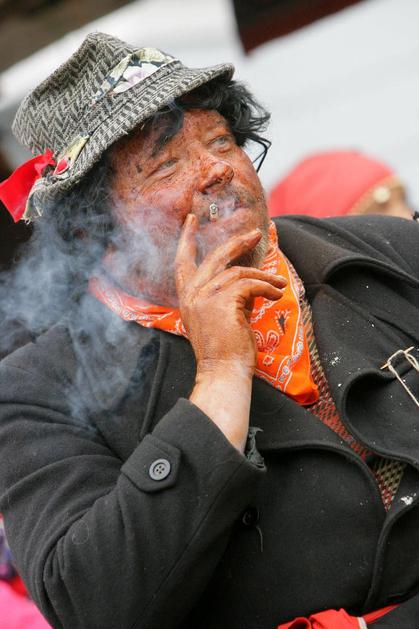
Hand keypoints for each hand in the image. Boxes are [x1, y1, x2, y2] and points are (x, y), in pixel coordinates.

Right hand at [174, 214, 285, 450]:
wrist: (222, 373)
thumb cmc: (224, 351)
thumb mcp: (219, 317)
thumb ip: (226, 297)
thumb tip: (246, 282)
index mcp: (187, 298)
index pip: (182, 262)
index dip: (187, 239)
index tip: (192, 220)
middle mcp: (192, 295)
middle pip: (214, 257)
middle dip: (236, 243)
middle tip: (255, 234)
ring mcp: (205, 298)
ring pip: (238, 272)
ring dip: (263, 276)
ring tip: (278, 283)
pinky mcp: (223, 303)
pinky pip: (249, 284)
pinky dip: (266, 287)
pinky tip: (276, 293)